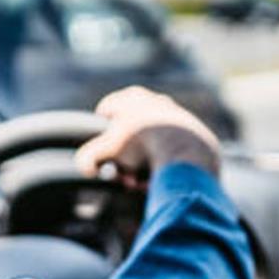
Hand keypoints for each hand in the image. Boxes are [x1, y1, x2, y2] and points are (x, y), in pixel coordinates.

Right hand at [74, 86, 220, 183]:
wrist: (186, 152)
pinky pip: (170, 149)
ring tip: (143, 182)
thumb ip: (87, 158)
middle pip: (129, 132)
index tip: (105, 157)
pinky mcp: (193, 131)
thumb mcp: (105, 151)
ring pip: (150, 142)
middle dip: (124, 157)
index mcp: (131, 96)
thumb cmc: (142, 146)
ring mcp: (175, 113)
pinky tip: (161, 178)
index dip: (100, 139)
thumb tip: (85, 168)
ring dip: (143, 164)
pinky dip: (163, 164)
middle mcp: (154, 100)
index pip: (105, 115)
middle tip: (125, 176)